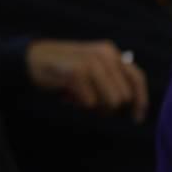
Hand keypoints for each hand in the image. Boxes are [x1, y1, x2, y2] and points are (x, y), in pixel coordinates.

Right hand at [26, 39, 147, 122]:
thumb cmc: (62, 69)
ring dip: (95, 107)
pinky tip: (67, 96)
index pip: (136, 78)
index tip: (137, 118)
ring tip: (77, 99)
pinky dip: (79, 105)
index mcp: (109, 52)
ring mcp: (90, 63)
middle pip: (123, 97)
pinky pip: (90, 103)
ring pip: (110, 101)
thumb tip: (130, 103)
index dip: (140, 100)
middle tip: (88, 103)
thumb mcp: (90, 67)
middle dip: (109, 107)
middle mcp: (104, 55)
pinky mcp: (76, 73)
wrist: (31, 59)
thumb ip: (110, 78)